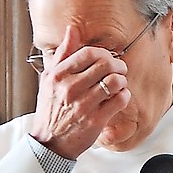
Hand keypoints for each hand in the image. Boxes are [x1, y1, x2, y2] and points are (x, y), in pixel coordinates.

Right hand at [29, 26, 129, 158]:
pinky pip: (119, 100)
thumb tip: (71, 30)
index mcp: (58, 76)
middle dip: (118, 65)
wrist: (49, 142)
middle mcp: (70, 89)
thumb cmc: (50, 110)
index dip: (104, 53)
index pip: (89, 53)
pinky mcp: (95, 121)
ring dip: (122, 81)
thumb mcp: (49, 78)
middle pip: (106, 64)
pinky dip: (124, 97)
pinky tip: (118, 98)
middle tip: (119, 70)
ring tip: (118, 85)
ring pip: (115, 81)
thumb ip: (62, 53)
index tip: (107, 59)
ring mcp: (83, 105)